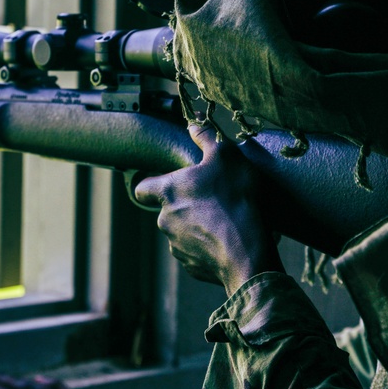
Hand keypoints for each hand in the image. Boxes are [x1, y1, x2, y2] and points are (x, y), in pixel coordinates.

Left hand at [134, 124, 282, 295]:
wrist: (245, 250)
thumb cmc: (233, 198)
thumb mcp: (225, 155)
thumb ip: (206, 137)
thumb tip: (194, 122)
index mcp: (167, 192)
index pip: (141, 189)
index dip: (152, 185)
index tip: (170, 184)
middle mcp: (164, 220)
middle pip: (167, 210)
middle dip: (185, 206)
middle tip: (212, 200)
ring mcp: (177, 246)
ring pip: (181, 232)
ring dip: (197, 227)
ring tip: (225, 221)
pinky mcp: (192, 267)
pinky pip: (197, 253)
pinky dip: (208, 247)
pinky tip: (229, 240)